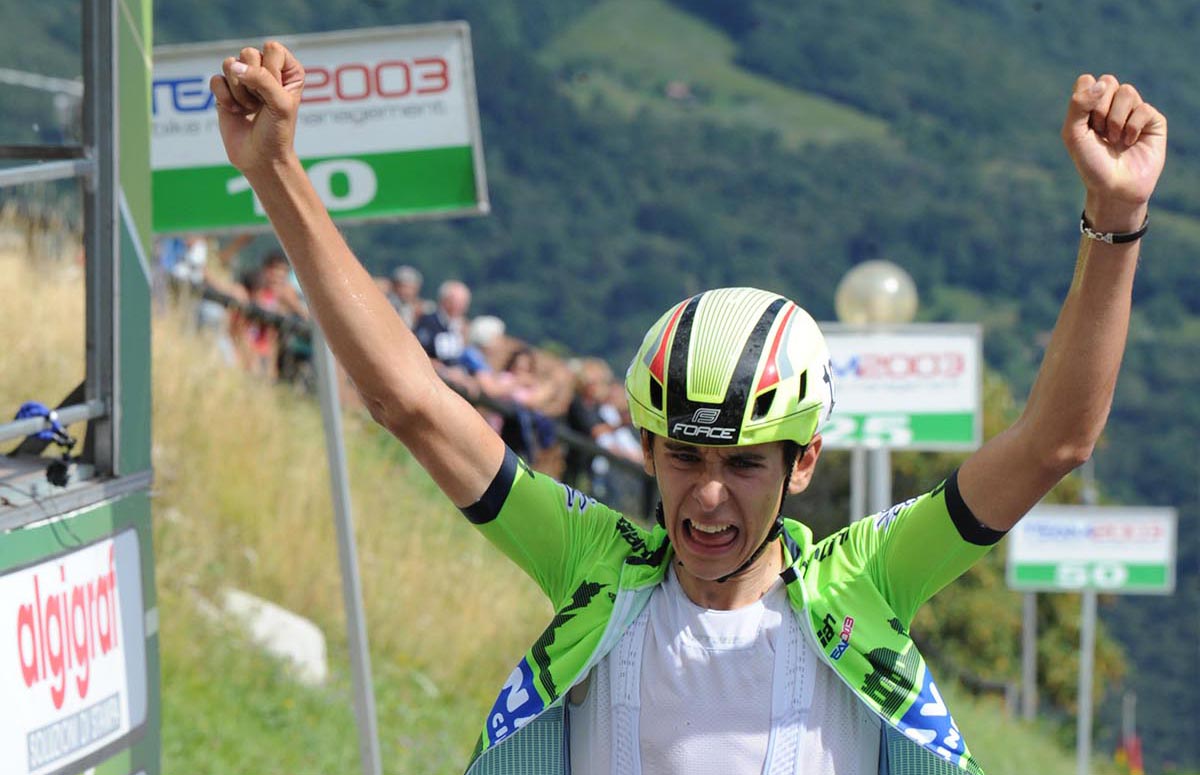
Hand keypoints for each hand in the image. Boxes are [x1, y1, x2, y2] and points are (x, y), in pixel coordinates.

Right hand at [210, 42, 305, 177]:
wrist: (260, 157)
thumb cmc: (277, 131)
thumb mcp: (279, 104)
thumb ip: (261, 79)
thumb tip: (233, 65)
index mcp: (288, 69)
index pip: (272, 48)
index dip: (270, 72)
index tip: (276, 95)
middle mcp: (266, 69)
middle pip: (248, 53)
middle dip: (253, 84)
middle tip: (261, 104)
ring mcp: (244, 78)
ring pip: (230, 64)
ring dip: (239, 92)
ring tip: (250, 108)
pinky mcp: (225, 89)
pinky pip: (215, 80)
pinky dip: (225, 98)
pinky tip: (236, 112)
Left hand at [1061, 74, 1166, 230]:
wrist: (1113, 187)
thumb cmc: (1090, 163)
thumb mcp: (1073, 134)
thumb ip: (1079, 105)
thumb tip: (1102, 83)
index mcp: (1090, 106)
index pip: (1088, 80)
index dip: (1085, 99)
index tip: (1084, 124)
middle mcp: (1112, 106)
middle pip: (1108, 81)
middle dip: (1100, 109)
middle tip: (1099, 132)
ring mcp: (1134, 112)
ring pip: (1127, 91)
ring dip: (1116, 119)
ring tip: (1114, 139)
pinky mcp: (1153, 121)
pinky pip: (1143, 108)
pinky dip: (1132, 127)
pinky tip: (1129, 143)